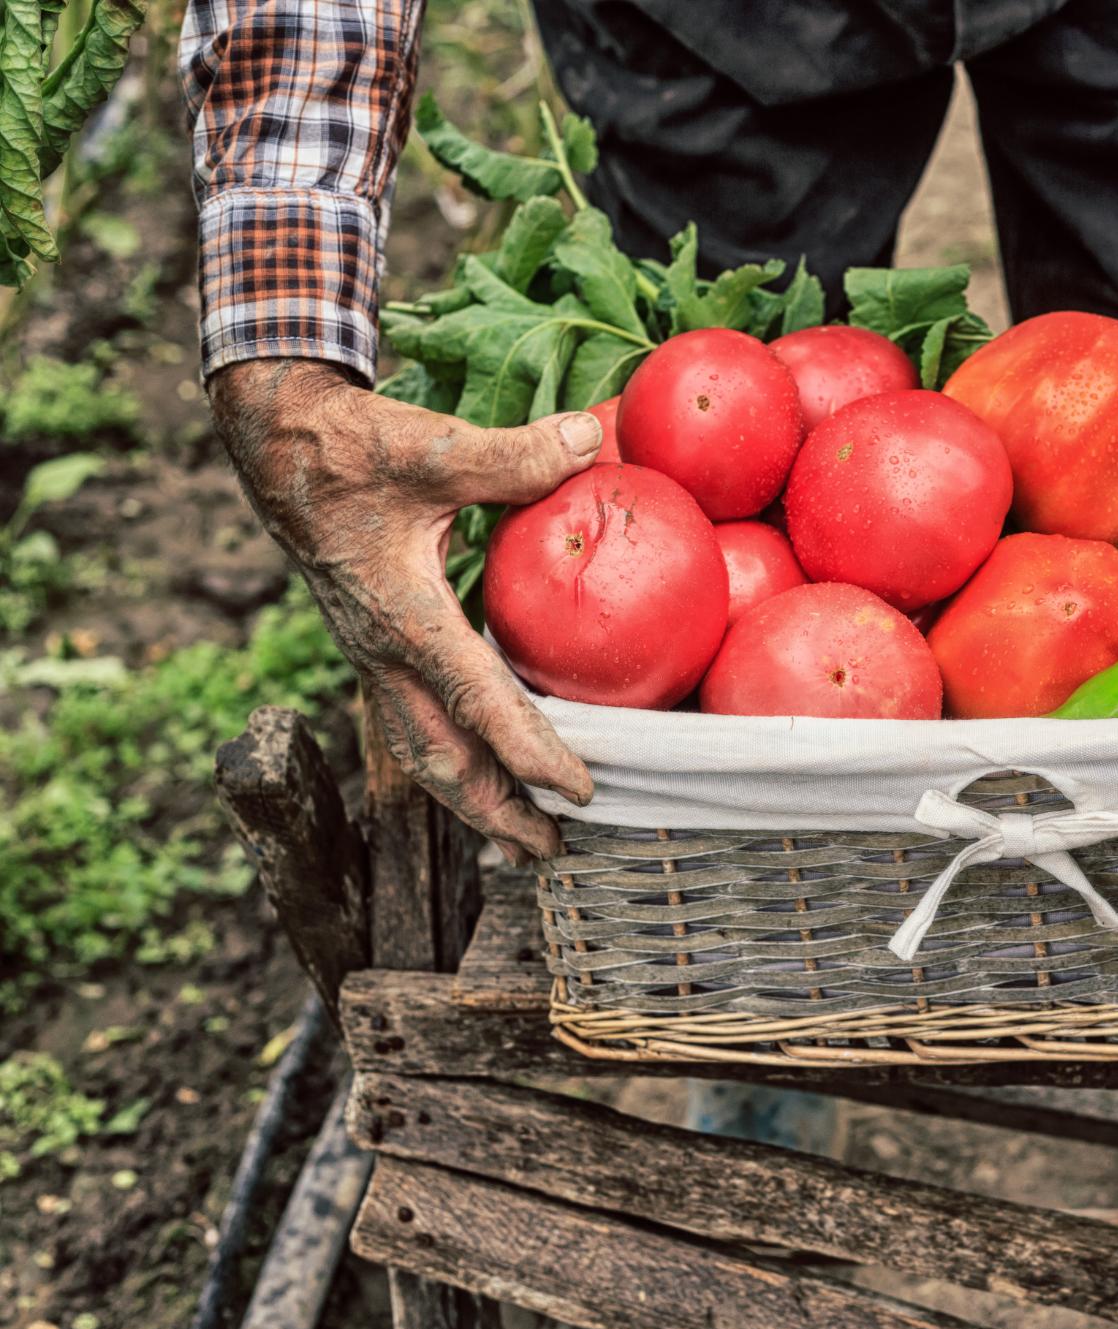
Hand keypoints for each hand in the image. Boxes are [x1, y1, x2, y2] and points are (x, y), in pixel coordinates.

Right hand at [209, 359, 603, 861]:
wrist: (277, 445)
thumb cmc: (351, 448)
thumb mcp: (431, 445)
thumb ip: (514, 454)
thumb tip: (593, 441)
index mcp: (403, 616)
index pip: (475, 704)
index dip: (528, 753)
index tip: (578, 791)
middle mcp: (384, 651)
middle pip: (440, 760)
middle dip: (496, 812)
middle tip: (554, 852)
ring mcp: (374, 655)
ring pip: (422, 752)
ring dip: (473, 800)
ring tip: (526, 841)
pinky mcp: (376, 645)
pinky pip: (416, 724)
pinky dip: (454, 761)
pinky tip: (488, 773)